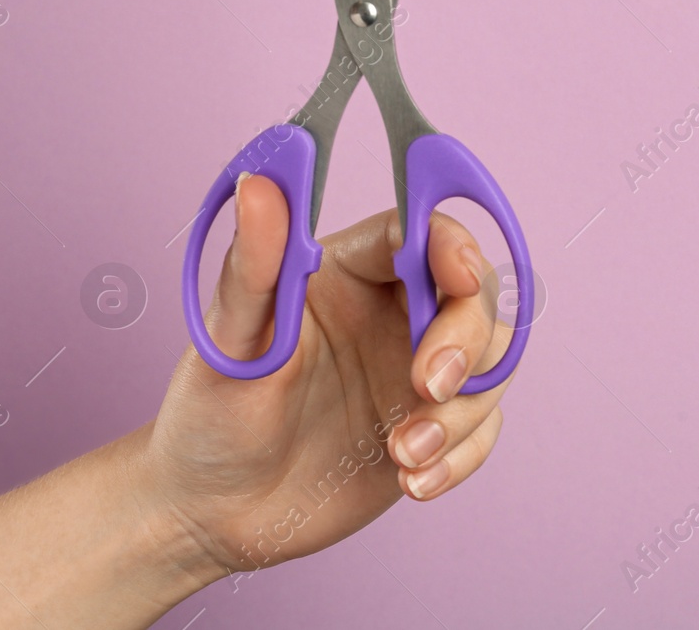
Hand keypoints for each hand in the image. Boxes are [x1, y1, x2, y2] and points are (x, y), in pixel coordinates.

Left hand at [141, 173, 513, 579]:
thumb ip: (255, 265)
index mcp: (350, 272)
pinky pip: (482, 429)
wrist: (212, 515)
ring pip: (489, 365)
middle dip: (465, 341)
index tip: (458, 277)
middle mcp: (394, 313)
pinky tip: (414, 481)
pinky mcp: (434, 427)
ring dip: (460, 412)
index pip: (422, 233)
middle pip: (475, 297)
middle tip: (427, 387)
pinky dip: (461, 457)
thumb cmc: (208, 418)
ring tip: (403, 454)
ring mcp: (419, 372)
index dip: (453, 245)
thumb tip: (260, 182)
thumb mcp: (229, 344)